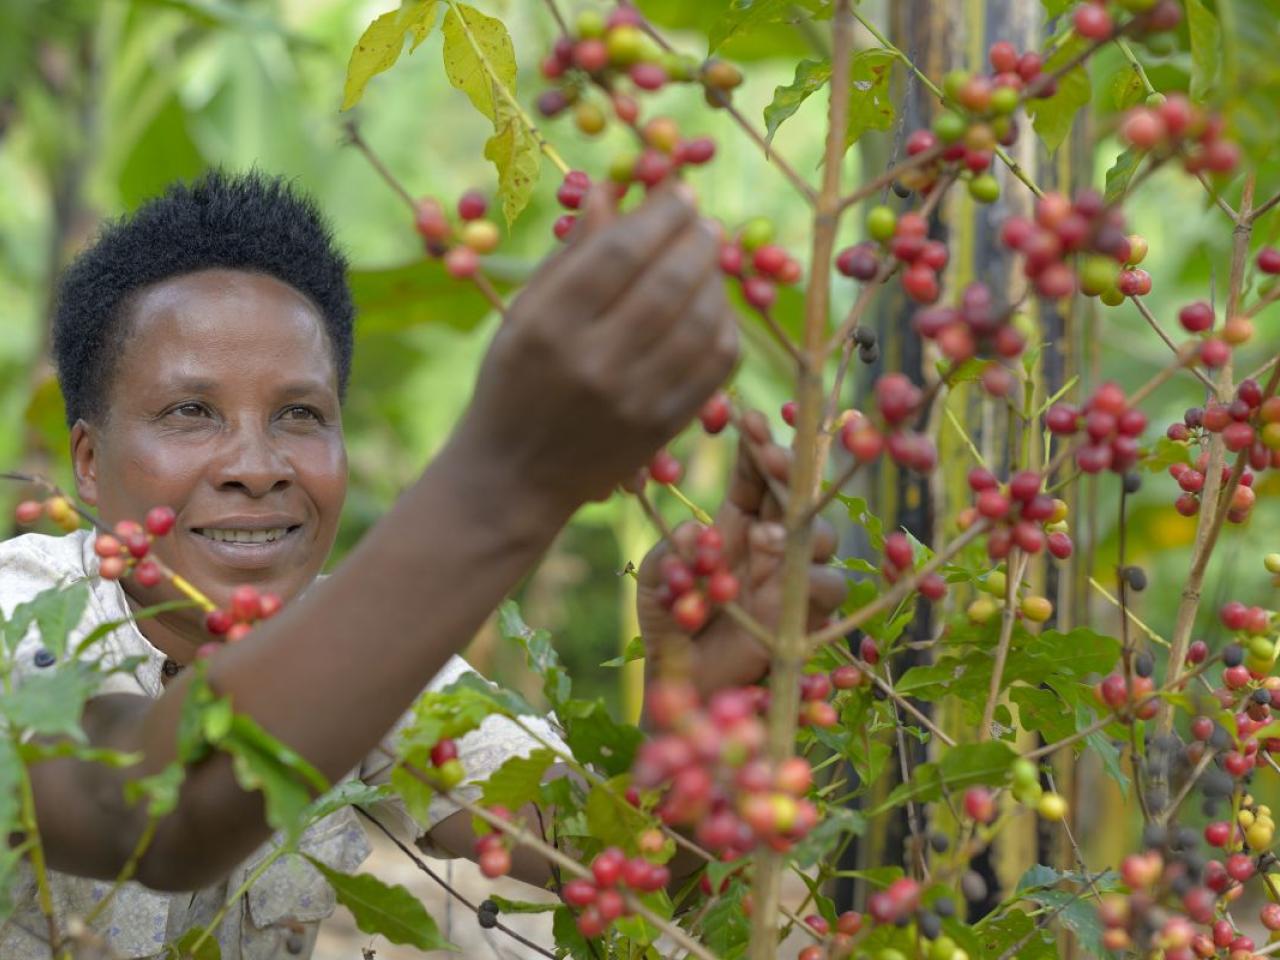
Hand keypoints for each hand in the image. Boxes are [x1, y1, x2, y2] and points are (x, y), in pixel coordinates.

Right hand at [456, 185, 738, 512]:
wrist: (516, 477)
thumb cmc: (514, 382)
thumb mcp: (524, 314)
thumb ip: (571, 255)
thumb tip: (615, 190)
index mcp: (547, 326)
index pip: (620, 252)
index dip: (660, 213)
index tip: (677, 191)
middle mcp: (592, 363)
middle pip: (667, 283)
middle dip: (695, 239)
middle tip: (702, 221)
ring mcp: (634, 400)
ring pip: (700, 321)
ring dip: (715, 278)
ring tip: (708, 259)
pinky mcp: (663, 426)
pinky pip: (716, 364)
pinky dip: (724, 324)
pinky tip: (711, 306)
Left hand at [636, 410, 847, 700]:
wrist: (685, 684)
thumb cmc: (670, 624)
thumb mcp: (659, 580)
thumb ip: (672, 553)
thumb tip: (695, 533)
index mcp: (737, 523)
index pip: (756, 475)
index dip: (757, 446)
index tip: (747, 418)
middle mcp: (773, 542)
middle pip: (796, 493)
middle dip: (787, 468)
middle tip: (769, 455)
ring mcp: (794, 576)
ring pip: (823, 534)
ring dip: (799, 526)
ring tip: (762, 536)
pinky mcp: (809, 612)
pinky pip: (830, 586)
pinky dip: (811, 578)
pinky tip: (779, 579)